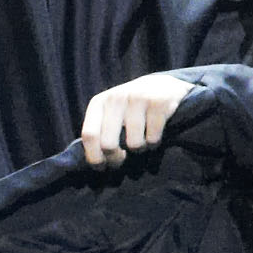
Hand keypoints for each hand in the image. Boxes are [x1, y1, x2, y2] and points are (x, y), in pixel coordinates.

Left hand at [78, 73, 195, 168]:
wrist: (163, 85)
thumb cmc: (131, 107)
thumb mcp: (110, 112)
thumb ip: (100, 130)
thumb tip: (96, 162)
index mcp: (99, 103)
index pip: (89, 135)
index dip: (94, 156)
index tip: (102, 166)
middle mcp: (116, 99)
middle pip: (109, 143)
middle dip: (115, 158)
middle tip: (122, 160)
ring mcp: (138, 99)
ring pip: (134, 144)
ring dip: (139, 149)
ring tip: (141, 142)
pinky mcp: (159, 103)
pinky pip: (153, 138)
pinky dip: (154, 143)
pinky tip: (154, 135)